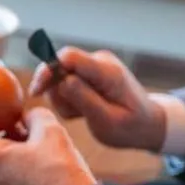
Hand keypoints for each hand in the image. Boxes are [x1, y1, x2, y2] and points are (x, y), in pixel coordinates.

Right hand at [30, 47, 164, 152]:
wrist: (148, 124)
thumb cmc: (130, 127)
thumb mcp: (107, 121)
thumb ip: (85, 99)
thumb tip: (62, 81)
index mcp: (107, 72)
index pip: (68, 57)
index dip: (47, 70)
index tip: (36, 92)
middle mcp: (100, 62)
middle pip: (59, 66)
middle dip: (56, 92)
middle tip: (72, 114)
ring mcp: (94, 66)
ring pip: (60, 77)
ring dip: (63, 99)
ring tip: (82, 114)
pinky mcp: (90, 72)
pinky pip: (66, 82)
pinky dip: (68, 99)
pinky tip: (84, 110)